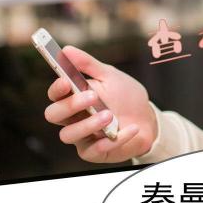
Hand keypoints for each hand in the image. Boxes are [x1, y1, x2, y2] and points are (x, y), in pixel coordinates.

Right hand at [44, 46, 157, 162]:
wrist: (148, 118)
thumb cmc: (125, 96)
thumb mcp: (110, 75)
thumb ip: (88, 64)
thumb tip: (66, 50)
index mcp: (73, 97)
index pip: (55, 95)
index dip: (57, 89)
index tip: (67, 80)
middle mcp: (73, 118)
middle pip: (54, 115)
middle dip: (70, 106)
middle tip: (91, 97)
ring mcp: (83, 136)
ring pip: (68, 135)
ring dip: (88, 124)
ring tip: (109, 115)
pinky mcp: (96, 152)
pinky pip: (95, 150)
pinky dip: (113, 139)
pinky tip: (130, 128)